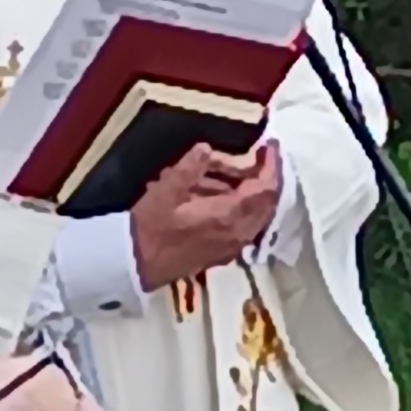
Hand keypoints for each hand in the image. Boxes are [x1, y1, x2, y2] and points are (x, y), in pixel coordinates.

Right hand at [130, 139, 280, 291]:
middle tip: (259, 155)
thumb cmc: (149, 228)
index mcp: (228, 217)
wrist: (138, 266)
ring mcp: (234, 245)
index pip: (265, 189)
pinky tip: (228, 194)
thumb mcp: (163, 193)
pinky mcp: (225, 251)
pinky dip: (246, 206)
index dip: (272, 166)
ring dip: (255, 192)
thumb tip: (207, 148)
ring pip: (259, 214)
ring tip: (239, 171)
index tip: (270, 144)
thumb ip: (188, 170)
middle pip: (268, 203)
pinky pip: (248, 225)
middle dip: (266, 177)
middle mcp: (239, 233)